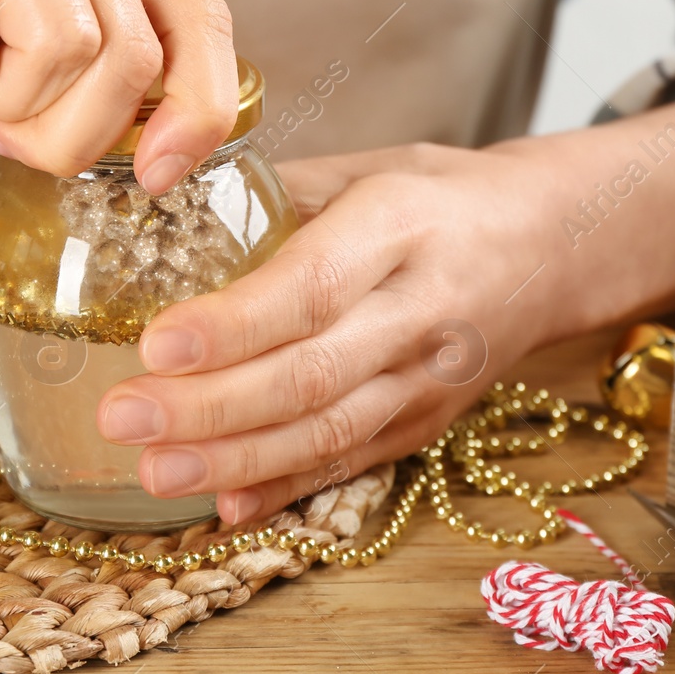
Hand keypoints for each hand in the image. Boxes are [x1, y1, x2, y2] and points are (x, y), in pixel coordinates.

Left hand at [95, 92, 674, 523]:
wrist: (551, 246)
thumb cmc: (438, 197)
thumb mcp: (366, 167)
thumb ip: (273, 192)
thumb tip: (160, 196)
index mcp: (401, 227)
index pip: (312, 288)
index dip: (234, 326)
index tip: (157, 345)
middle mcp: (421, 311)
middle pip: (312, 375)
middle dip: (211, 408)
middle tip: (123, 417)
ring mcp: (429, 379)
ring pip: (328, 433)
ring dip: (235, 462)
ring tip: (153, 470)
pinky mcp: (428, 423)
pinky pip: (351, 463)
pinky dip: (285, 491)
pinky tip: (222, 506)